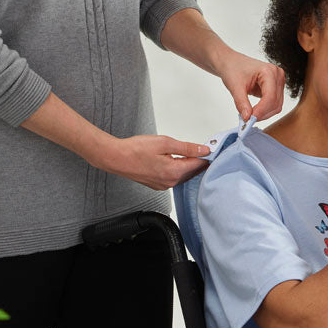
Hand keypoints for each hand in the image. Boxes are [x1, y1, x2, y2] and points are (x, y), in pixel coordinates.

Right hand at [96, 135, 210, 190]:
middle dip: (199, 160)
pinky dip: (179, 169)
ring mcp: (163, 185)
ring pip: (184, 175)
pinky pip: (174, 178)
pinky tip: (177, 161)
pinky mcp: (157, 185)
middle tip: (203, 148)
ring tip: (190, 153)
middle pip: (192, 172)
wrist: (116, 158)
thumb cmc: (135, 149)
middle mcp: (170, 182)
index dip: (206, 155)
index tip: (211, 148)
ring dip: (189, 165)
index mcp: (174, 172)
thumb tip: (203, 150)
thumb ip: (186, 147)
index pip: (198, 165)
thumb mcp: (165, 143)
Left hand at [216, 50, 284, 120]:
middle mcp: (277, 76)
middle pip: (275, 103)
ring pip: (276, 106)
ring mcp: (277, 82)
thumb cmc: (233, 68)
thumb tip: (247, 117)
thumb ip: (242, 103)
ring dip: (264, 114)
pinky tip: (254, 111)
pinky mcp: (275, 88)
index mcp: (268, 71)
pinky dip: (264, 111)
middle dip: (262, 114)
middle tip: (248, 120)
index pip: (270, 97)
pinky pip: (274, 104)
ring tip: (249, 115)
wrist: (231, 63)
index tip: (249, 119)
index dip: (261, 110)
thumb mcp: (235, 87)